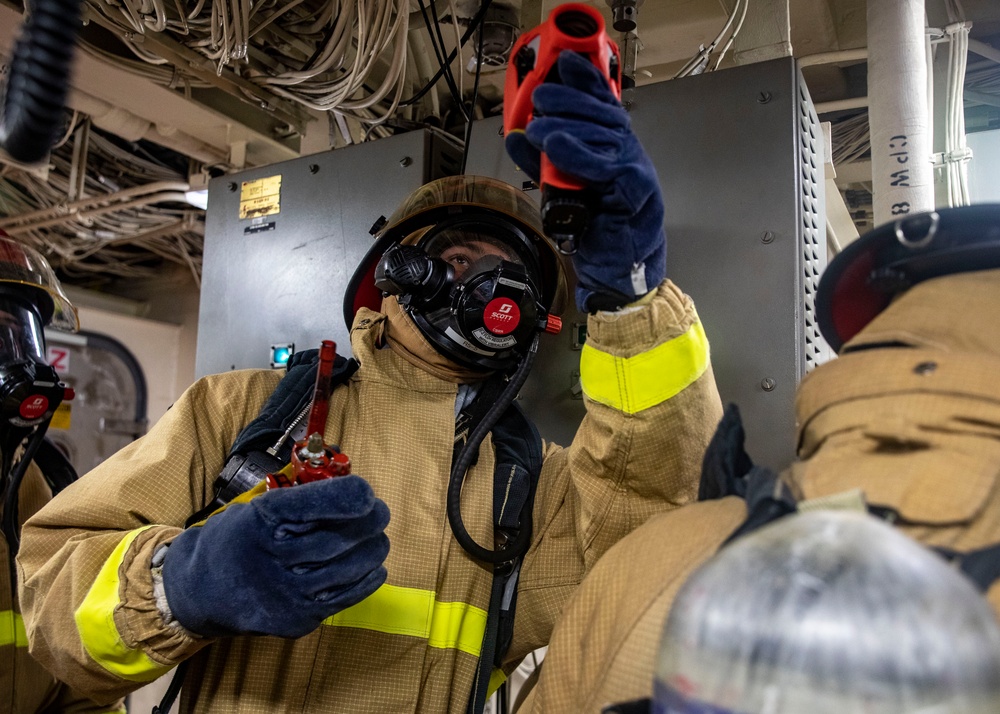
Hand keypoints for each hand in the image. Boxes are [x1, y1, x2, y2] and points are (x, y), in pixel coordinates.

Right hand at [162, 474, 389, 637]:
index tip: (367, 492)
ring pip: (344, 569)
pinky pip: (343, 598)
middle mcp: (271, 556)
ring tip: (378, 540)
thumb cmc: (236, 540)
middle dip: (368, 523)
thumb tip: (352, 494)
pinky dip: (366, 580)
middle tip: (380, 512)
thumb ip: (298, 503)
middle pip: (334, 539)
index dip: (345, 498)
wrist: (198, 591)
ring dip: (371, 551)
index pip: (308, 506)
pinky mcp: (295, 618)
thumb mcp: (255, 509)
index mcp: (260, 521)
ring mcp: (284, 591)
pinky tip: (375, 567)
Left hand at [506, 50, 665, 311]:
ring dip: (568, 126)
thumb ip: (540, 163)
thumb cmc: (597, 232)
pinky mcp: (637, 190)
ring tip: (539, 127)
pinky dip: (579, 154)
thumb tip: (515, 137)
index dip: (586, 81)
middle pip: (601, 114)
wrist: (617, 271)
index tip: (565, 63)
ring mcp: (635, 169)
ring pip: (603, 135)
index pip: (602, 105)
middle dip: (568, 101)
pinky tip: (556, 146)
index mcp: (613, 148)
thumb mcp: (561, 189)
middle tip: (540, 99)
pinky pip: (607, 166)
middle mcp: (628, 153)